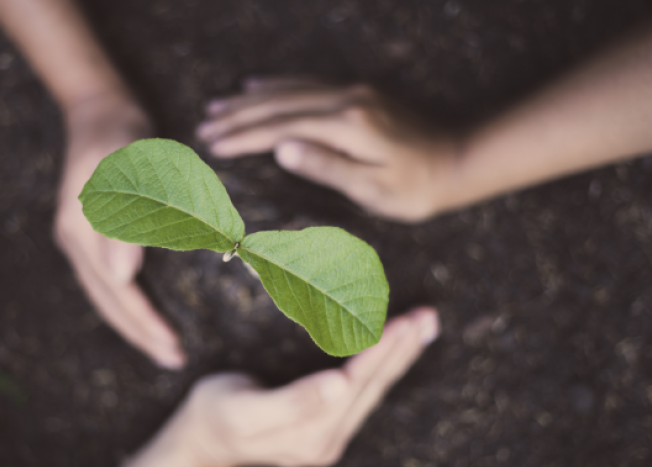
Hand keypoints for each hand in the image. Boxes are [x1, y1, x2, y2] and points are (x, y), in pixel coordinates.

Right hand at [55, 93, 184, 368]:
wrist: (100, 111)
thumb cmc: (121, 135)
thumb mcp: (125, 168)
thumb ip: (123, 220)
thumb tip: (123, 278)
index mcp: (82, 232)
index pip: (118, 292)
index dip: (146, 322)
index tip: (173, 347)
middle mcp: (76, 242)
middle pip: (110, 302)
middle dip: (142, 335)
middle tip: (175, 360)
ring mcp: (80, 240)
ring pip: (107, 297)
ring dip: (134, 326)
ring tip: (164, 349)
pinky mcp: (91, 235)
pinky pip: (108, 282)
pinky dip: (128, 304)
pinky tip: (146, 315)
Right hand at [175, 307, 439, 466]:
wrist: (205, 440)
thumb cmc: (218, 414)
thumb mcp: (245, 410)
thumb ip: (292, 402)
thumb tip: (339, 385)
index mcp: (310, 435)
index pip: (355, 385)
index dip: (380, 352)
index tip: (403, 322)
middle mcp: (328, 439)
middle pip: (373, 387)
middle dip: (402, 349)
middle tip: (427, 316)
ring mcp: (330, 436)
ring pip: (375, 390)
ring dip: (401, 355)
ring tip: (423, 325)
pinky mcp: (328, 427)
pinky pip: (365, 393)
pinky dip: (385, 365)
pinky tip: (397, 349)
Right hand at [197, 78, 456, 221]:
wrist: (458, 160)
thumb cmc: (416, 187)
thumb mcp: (372, 189)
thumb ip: (325, 166)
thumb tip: (280, 149)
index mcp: (347, 126)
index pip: (281, 128)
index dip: (244, 137)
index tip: (213, 145)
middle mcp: (346, 100)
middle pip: (279, 104)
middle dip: (237, 115)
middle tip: (202, 125)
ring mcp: (352, 92)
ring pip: (290, 89)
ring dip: (251, 98)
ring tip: (217, 105)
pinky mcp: (358, 94)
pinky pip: (308, 83)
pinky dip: (279, 84)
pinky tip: (259, 84)